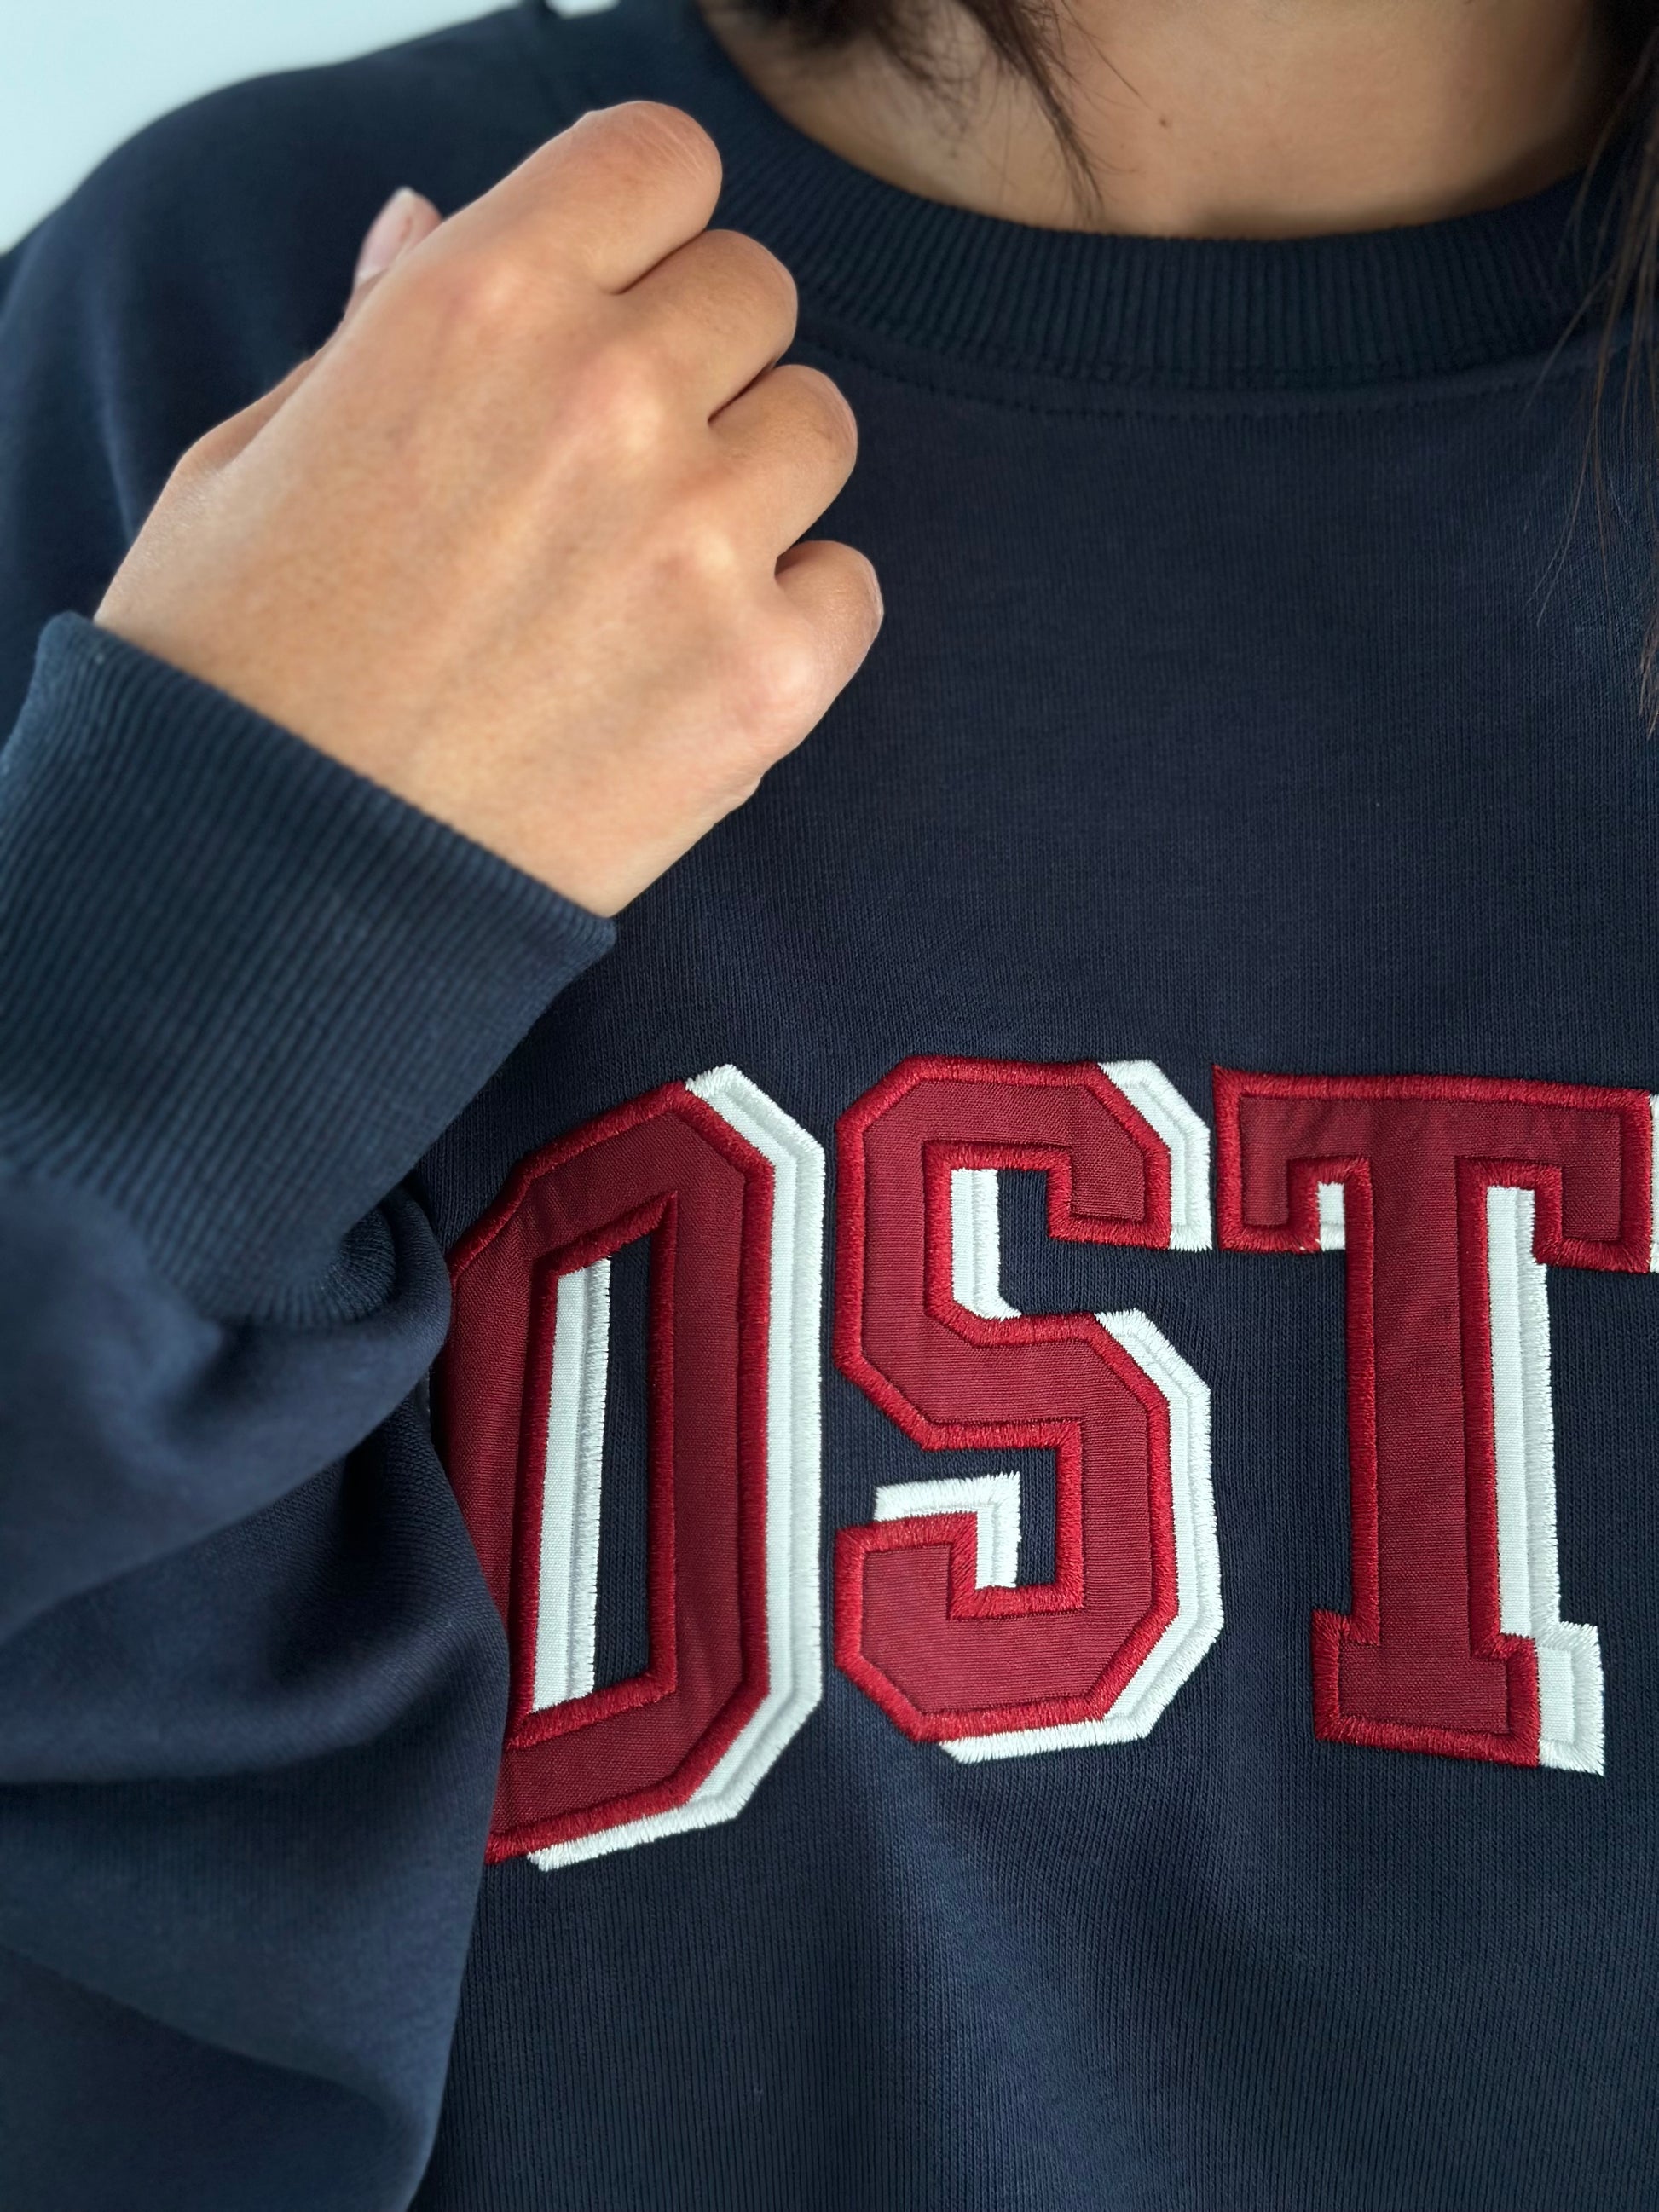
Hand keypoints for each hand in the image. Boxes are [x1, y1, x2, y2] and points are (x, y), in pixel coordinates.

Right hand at [95, 103, 881, 914]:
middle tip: (617, 459)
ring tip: (646, 570)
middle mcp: (609, 399)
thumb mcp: (255, 452)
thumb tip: (436, 223)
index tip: (617, 292)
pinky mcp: (762, 683)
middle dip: (695, 358)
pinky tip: (688, 662)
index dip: (642, 226)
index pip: (659, 161)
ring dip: (752, 479)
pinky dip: (792, 618)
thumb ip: (380, 324)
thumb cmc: (239, 673)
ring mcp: (699, 544)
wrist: (274, 889)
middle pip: (754, 291)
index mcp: (478, 303)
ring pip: (819, 427)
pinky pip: (851, 587)